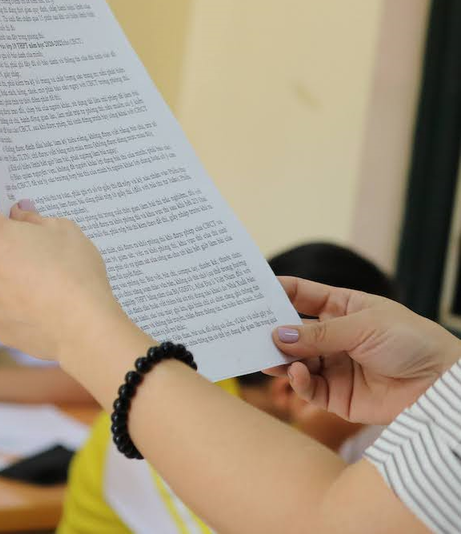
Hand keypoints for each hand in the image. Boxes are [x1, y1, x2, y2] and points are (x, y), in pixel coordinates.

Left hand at [0, 173, 125, 360]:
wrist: (85, 331)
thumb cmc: (74, 273)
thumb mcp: (60, 229)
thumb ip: (32, 219)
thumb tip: (20, 217)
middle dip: (2, 230)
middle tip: (28, 224)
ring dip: (8, 264)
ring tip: (43, 266)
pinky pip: (3, 300)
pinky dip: (17, 294)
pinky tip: (44, 295)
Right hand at [263, 276, 460, 424]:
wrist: (441, 385)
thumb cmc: (411, 342)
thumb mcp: (363, 326)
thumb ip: (318, 334)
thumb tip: (277, 334)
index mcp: (342, 308)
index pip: (301, 295)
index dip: (276, 291)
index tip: (248, 291)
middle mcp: (333, 336)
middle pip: (291, 330)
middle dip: (268, 329)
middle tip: (244, 329)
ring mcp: (333, 365)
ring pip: (294, 360)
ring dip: (279, 357)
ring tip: (267, 355)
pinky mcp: (336, 396)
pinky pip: (308, 387)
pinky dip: (298, 381)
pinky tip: (299, 373)